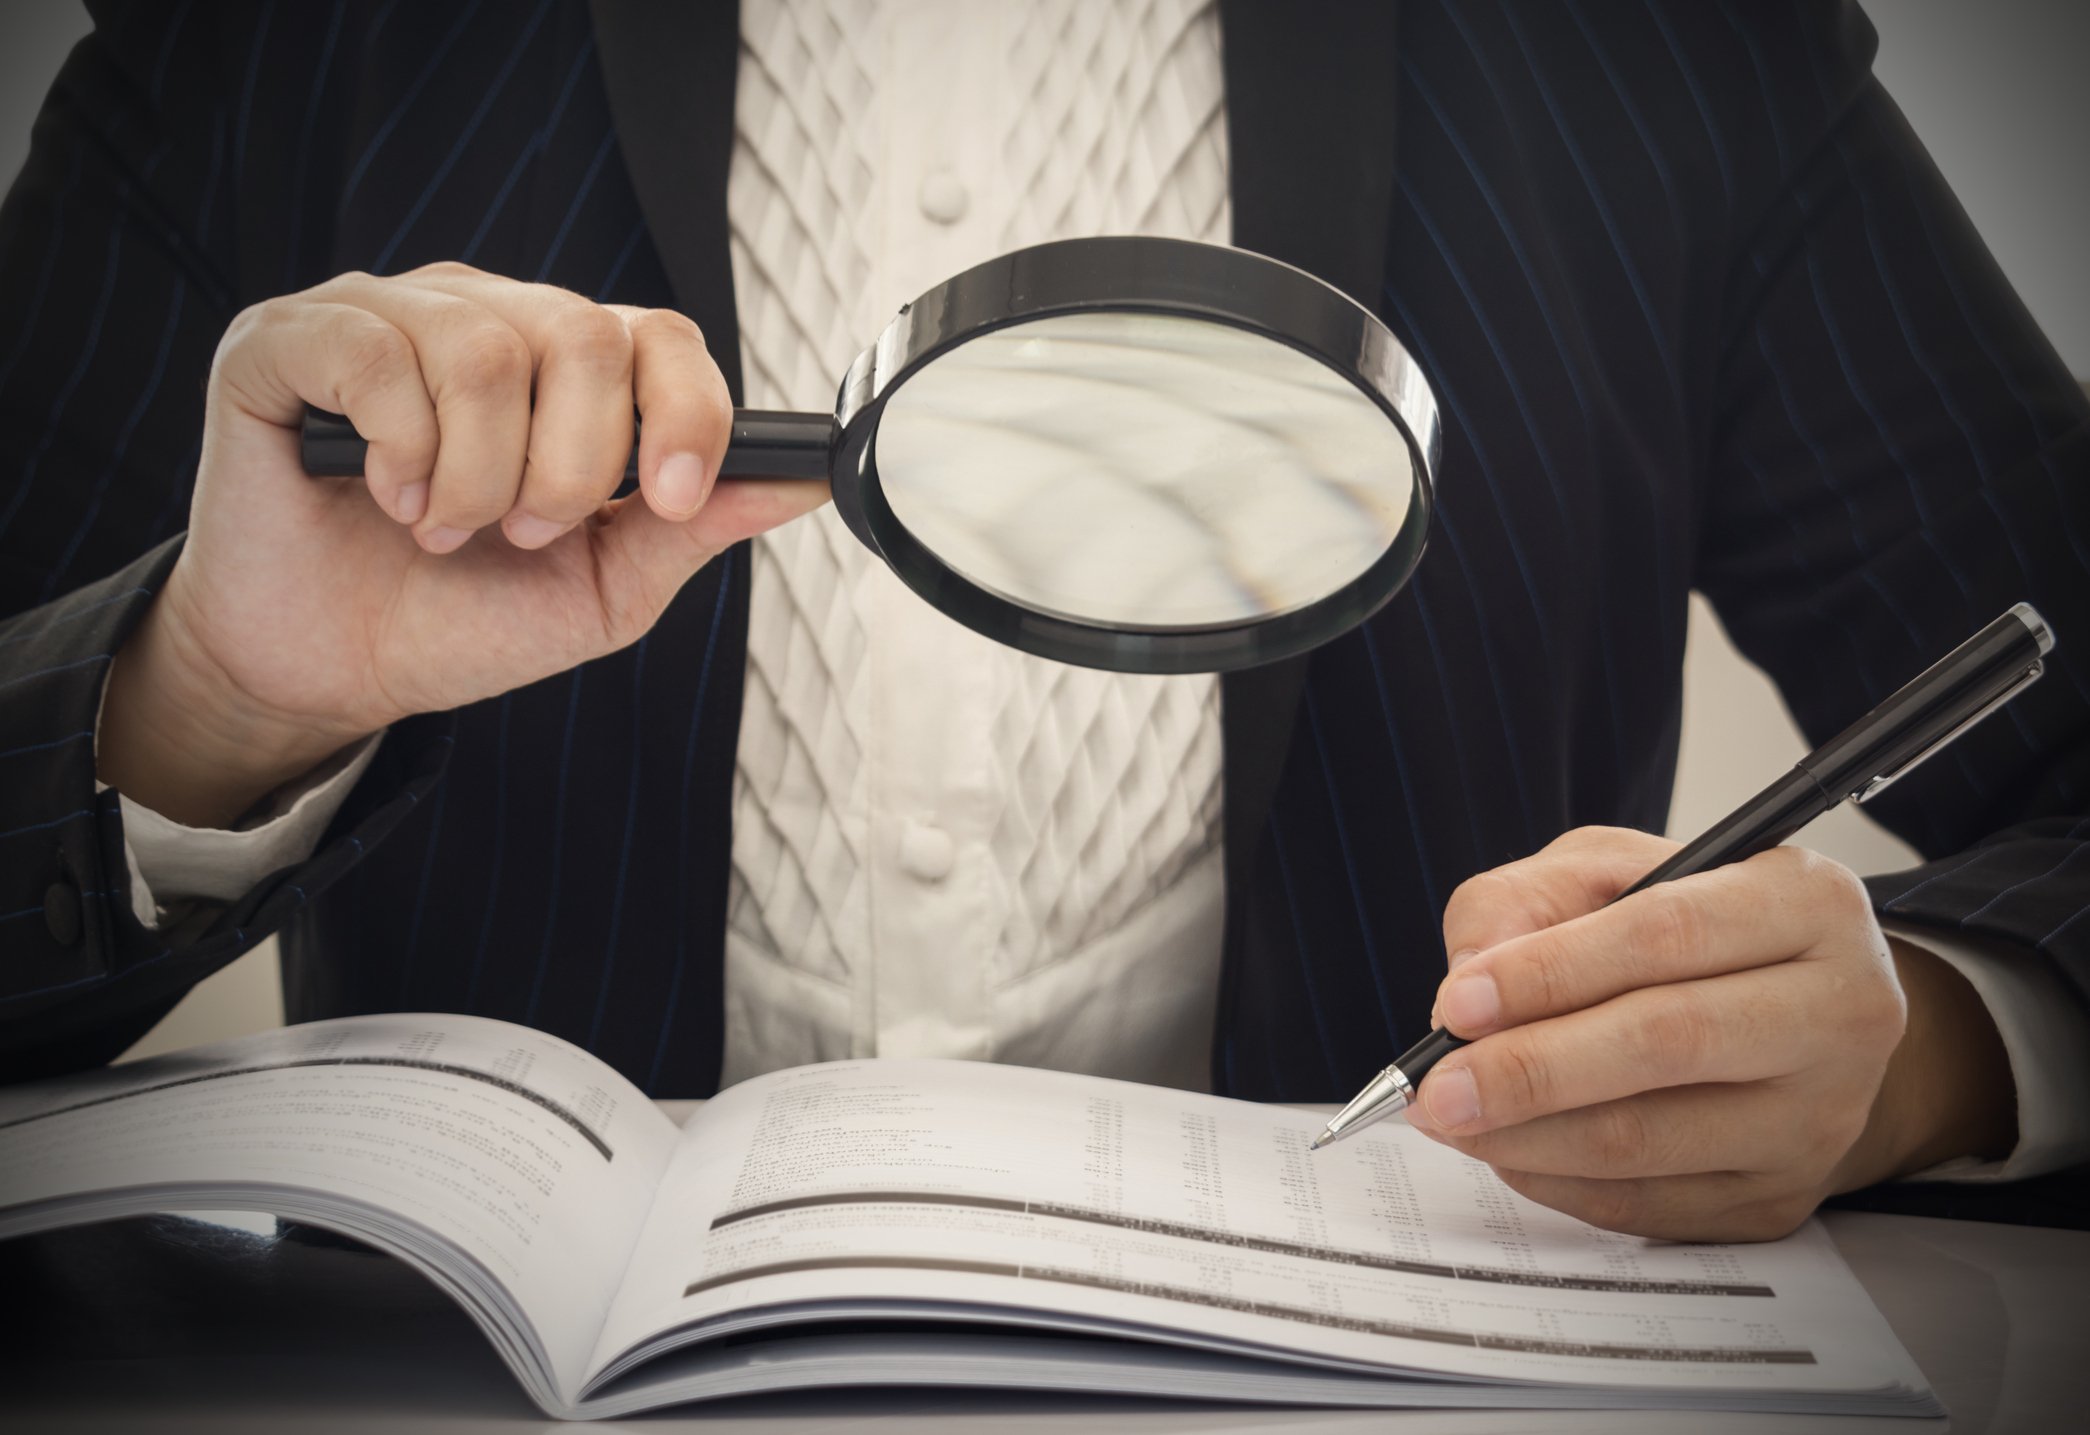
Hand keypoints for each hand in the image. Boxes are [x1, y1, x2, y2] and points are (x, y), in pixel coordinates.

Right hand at [99, 262, 828, 825]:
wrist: (333, 669)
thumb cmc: (464, 618)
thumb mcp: (604, 587)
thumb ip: (696, 523)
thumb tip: (808, 480)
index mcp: (570, 370)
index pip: (662, 336)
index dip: (684, 412)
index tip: (667, 496)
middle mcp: (488, 318)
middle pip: (583, 337)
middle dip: (567, 469)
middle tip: (520, 534)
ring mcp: (390, 315)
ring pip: (484, 349)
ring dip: (477, 477)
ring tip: (443, 529)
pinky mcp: (292, 335)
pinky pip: (375, 352)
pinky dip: (396, 450)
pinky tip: (382, 495)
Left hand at [1402, 827, 2016, 1240]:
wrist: (1794, 1020)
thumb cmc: (1690, 929)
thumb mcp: (1607, 871)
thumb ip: (1525, 901)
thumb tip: (1469, 977)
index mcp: (1806, 901)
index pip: (1666, 934)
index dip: (1550, 971)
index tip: (1457, 1002)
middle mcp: (1841, 1010)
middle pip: (1668, 1043)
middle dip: (1531, 1069)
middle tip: (1436, 1083)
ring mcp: (1820, 1117)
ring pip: (1651, 1140)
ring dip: (1527, 1136)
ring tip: (1450, 1116)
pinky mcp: (1782, 1198)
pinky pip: (1646, 1206)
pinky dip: (1555, 1181)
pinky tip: (1506, 1149)